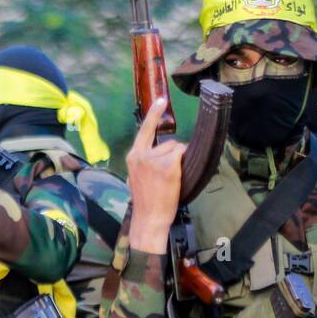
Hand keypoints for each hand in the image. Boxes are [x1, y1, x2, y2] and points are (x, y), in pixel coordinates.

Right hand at [125, 98, 182, 254]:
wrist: (149, 217)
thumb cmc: (146, 201)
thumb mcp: (137, 177)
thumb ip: (144, 162)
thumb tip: (157, 155)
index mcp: (133, 157)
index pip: (144, 130)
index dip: (154, 114)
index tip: (161, 100)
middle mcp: (141, 155)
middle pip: (166, 142)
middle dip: (172, 154)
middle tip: (166, 176)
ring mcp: (154, 159)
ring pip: (176, 149)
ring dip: (178, 161)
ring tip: (169, 180)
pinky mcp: (167, 165)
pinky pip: (181, 153)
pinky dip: (183, 162)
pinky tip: (176, 176)